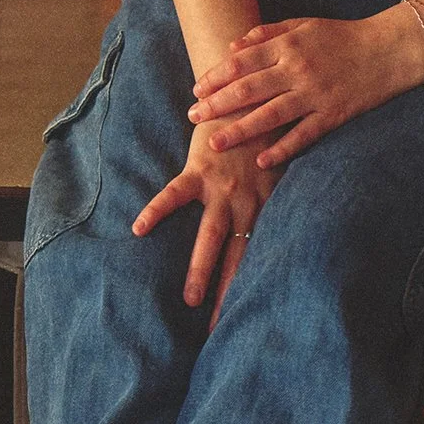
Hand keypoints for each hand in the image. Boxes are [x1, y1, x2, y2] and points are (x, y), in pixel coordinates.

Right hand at [131, 122, 277, 320]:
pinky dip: (156, 210)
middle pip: (237, 257)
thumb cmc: (264, 132)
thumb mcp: (278, 168)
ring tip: (190, 299)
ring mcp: (221, 188)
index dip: (252, 287)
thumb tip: (284, 226)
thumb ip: (274, 196)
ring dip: (201, 270)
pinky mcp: (198, 169)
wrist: (249, 96)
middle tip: (219, 328)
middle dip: (226, 292)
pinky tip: (139, 228)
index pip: (258, 256)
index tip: (249, 317)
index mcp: (263, 206)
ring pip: (210, 237)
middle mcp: (245, 203)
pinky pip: (174, 195)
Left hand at [186, 9, 423, 169]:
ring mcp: (315, 94)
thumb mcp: (302, 24)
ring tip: (215, 143)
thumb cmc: (341, 35)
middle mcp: (297, 69)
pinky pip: (303, 135)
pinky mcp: (333, 114)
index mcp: (287, 45)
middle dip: (216, 104)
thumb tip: (232, 46)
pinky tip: (261, 160)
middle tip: (192, 118)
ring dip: (239, 130)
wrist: (388, 49)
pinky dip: (282, 149)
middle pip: (248, 89)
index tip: (196, 90)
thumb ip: (267, 34)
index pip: (241, 62)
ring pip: (269, 115)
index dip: (215, 76)